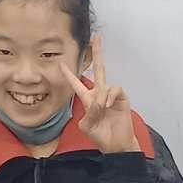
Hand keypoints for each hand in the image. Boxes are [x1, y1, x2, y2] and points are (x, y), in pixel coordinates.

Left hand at [58, 35, 138, 154]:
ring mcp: (111, 96)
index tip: (61, 62)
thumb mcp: (86, 126)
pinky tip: (109, 105)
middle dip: (97, 53)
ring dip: (102, 97)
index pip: (76, 83)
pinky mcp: (122, 99)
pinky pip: (115, 89)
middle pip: (98, 69)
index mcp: (88, 100)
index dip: (69, 74)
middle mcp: (100, 94)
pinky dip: (111, 97)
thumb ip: (89, 113)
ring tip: (103, 110)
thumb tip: (99, 100)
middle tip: (97, 37)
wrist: (116, 145)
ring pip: (105, 84)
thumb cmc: (101, 136)